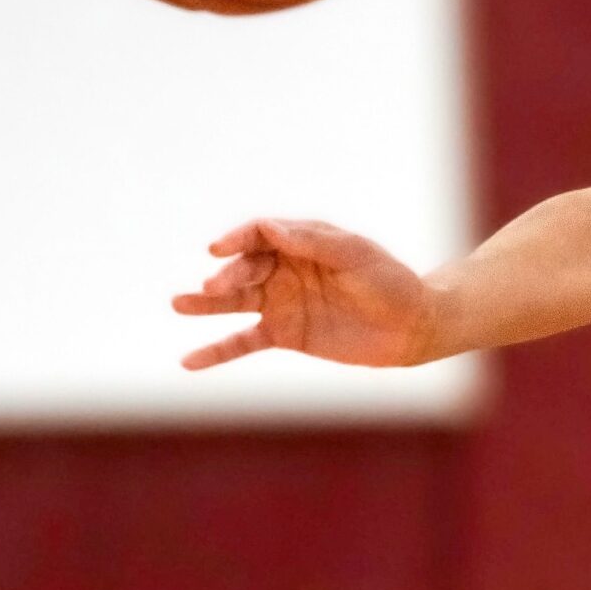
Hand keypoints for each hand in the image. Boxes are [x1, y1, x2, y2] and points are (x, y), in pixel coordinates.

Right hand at [172, 220, 434, 369]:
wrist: (411, 326)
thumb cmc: (389, 282)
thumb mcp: (355, 255)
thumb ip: (313, 242)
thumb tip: (270, 228)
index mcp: (301, 242)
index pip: (260, 234)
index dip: (238, 239)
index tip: (221, 248)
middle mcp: (284, 269)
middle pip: (245, 267)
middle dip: (227, 275)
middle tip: (214, 286)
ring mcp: (281, 302)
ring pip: (235, 301)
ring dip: (206, 304)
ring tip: (178, 304)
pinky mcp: (285, 335)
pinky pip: (243, 342)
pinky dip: (216, 351)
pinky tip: (189, 361)